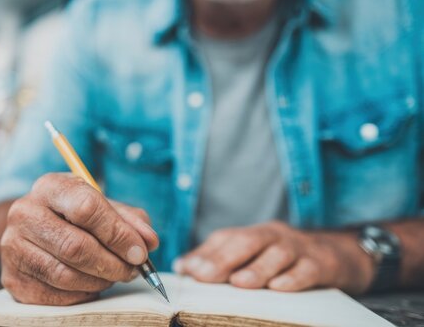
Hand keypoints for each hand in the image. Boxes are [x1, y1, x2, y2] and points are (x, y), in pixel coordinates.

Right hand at [0, 173, 158, 304]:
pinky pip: (56, 295)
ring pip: (66, 274)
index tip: (140, 251)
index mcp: (49, 187)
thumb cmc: (75, 217)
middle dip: (112, 263)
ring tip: (113, 276)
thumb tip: (149, 242)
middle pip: (75, 246)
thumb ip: (129, 220)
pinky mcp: (13, 279)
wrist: (33, 231)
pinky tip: (91, 285)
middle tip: (133, 270)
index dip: (117, 233)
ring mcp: (13, 247)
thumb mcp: (102, 206)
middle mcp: (24, 213)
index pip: (85, 208)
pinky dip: (82, 294)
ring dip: (100, 281)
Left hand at [174, 221, 374, 293]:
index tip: (187, 269)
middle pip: (248, 241)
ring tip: (240, 283)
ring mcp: (299, 248)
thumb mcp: (255, 253)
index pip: (227, 238)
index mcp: (255, 233)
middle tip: (206, 276)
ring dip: (257, 269)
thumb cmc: (286, 258)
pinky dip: (293, 278)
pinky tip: (279, 287)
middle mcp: (275, 236)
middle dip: (225, 258)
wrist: (339, 255)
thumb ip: (219, 259)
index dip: (206, 253)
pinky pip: (307, 269)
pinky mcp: (322, 263)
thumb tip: (183, 266)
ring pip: (277, 254)